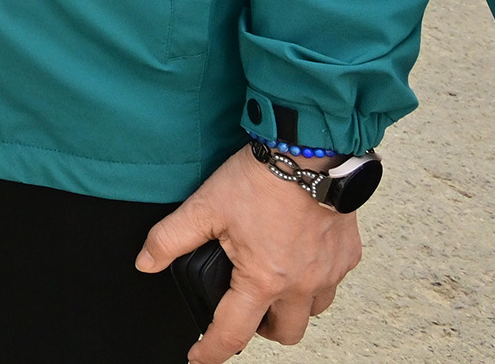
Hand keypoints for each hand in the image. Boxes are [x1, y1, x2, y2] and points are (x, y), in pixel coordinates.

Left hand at [136, 146, 362, 361]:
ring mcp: (329, 273)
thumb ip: (170, 239)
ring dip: (292, 308)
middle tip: (243, 312)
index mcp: (263, 280)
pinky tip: (299, 258)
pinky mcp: (348, 256)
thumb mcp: (204, 206)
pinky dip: (315, 280)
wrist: (310, 152)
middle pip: (285, 334)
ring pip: (313, 312)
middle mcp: (301, 285)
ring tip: (272, 285)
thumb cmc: (261, 179)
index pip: (233, 333)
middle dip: (262, 331)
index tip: (198, 357)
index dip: (211, 351)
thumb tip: (145, 262)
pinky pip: (332, 283)